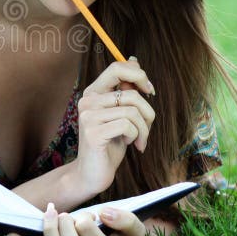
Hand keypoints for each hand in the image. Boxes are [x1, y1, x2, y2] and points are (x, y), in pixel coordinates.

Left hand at [6, 204, 146, 235]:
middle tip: (69, 215)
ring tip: (52, 214)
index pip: (86, 232)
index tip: (90, 215)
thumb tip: (104, 213)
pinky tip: (11, 235)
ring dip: (49, 228)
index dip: (84, 219)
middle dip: (65, 221)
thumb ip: (126, 221)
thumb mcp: (132, 231)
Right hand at [75, 57, 155, 194]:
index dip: (139, 75)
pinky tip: (130, 145)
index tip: (148, 91)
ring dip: (144, 129)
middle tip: (147, 127)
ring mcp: (88, 116)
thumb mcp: (120, 115)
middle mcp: (87, 101)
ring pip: (133, 111)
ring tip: (139, 140)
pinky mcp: (93, 133)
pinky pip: (128, 126)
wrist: (92, 174)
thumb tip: (134, 61)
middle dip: (148, 112)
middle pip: (131, 93)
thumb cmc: (109, 144)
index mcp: (93, 93)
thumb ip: (125, 91)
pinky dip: (136, 137)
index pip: (117, 68)